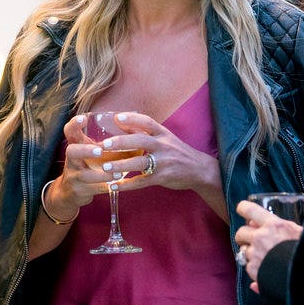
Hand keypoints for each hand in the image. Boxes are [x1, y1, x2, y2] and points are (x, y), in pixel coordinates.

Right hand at [53, 114, 127, 210]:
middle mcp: (72, 159)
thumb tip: (136, 130)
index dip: (74, 124)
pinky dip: (106, 187)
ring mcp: (73, 175)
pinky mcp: (79, 190)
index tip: (83, 118)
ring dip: (102, 174)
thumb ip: (107, 142)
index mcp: (76, 145)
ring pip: (84, 175)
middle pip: (71, 151)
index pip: (70, 131)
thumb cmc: (87, 165)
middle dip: (85, 150)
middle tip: (100, 151)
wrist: (70, 192)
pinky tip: (117, 185)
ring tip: (117, 173)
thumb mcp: (91, 151)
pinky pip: (93, 189)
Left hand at [85, 112, 220, 194]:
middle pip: (141, 140)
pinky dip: (127, 185)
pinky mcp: (162, 177)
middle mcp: (163, 145)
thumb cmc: (177, 151)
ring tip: (105, 166)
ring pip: (140, 162)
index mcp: (163, 133)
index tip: (116, 118)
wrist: (199, 169)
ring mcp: (163, 162)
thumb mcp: (164, 137)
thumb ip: (144, 131)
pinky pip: (142, 181)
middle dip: (122, 142)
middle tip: (104, 144)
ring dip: (121, 165)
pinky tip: (114, 186)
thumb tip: (121, 122)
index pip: (147, 122)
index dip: (132, 118)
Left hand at [234, 200, 303, 290]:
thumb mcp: (298, 232)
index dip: (243, 209)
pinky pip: (248, 266)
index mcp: (273, 225)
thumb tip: (258, 223)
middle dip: (244, 235)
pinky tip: (266, 269)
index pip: (249, 209)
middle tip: (251, 239)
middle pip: (240, 232)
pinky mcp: (254, 270)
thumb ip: (279, 225)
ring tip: (264, 256)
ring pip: (243, 250)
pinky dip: (254, 268)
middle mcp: (261, 238)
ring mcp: (255, 255)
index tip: (243, 211)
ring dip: (250, 253)